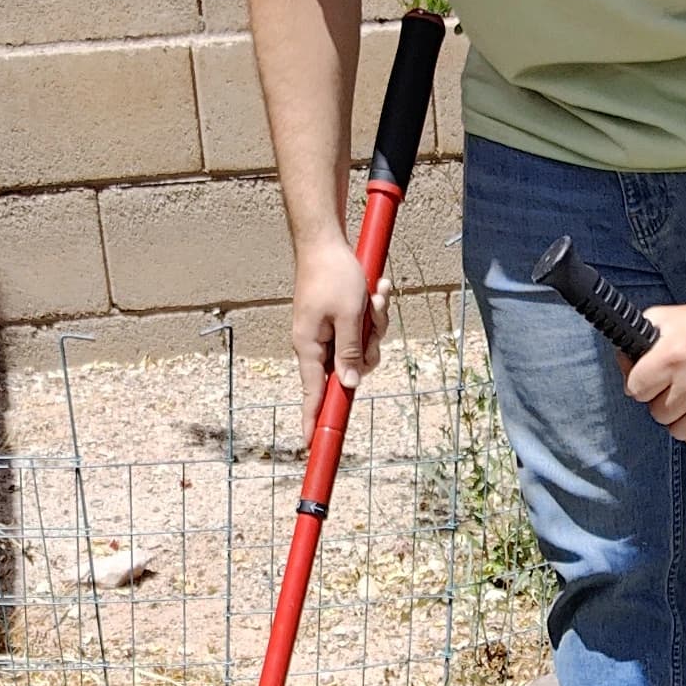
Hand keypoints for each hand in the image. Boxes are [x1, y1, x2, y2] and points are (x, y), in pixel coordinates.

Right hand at [290, 229, 389, 433]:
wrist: (326, 241)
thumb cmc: (333, 275)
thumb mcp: (349, 316)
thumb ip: (350, 353)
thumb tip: (351, 385)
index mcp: (310, 347)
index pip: (312, 393)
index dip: (314, 419)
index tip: (310, 444)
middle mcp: (317, 345)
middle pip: (350, 371)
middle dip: (369, 349)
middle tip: (372, 320)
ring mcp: (329, 334)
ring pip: (362, 349)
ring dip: (375, 326)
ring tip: (373, 298)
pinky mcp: (339, 322)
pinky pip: (363, 331)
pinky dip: (373, 314)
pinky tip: (376, 290)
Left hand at [625, 294, 685, 451]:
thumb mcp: (663, 320)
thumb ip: (636, 347)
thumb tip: (625, 376)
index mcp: (673, 356)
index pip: (636, 390)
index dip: (643, 383)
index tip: (655, 377)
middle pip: (657, 413)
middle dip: (664, 400)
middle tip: (679, 384)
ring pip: (678, 432)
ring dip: (682, 418)